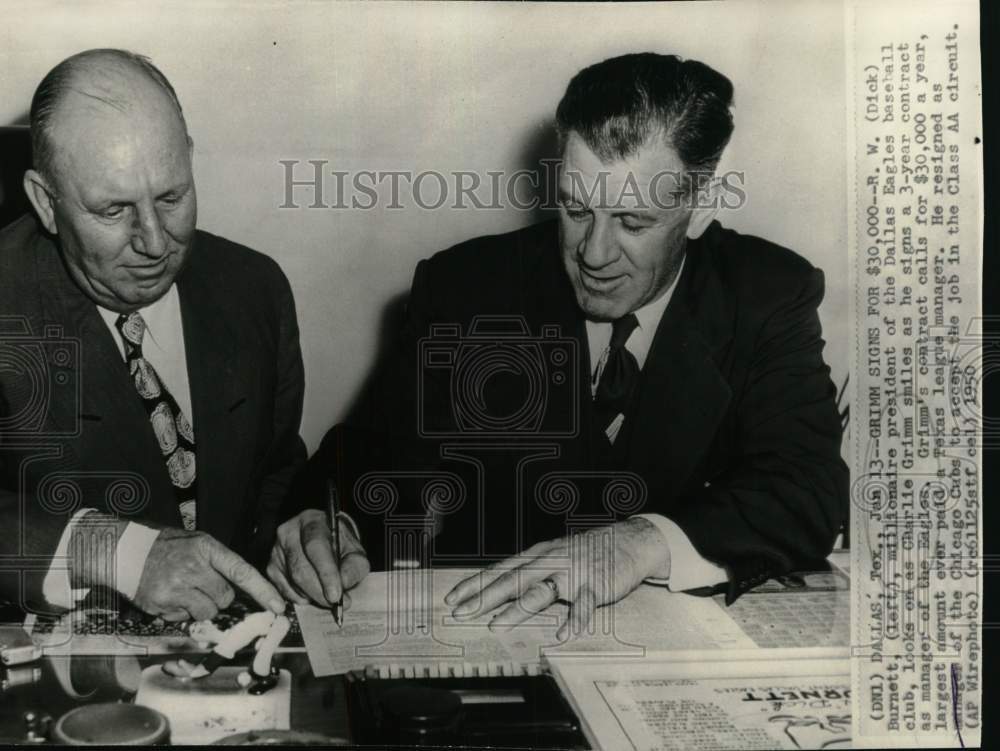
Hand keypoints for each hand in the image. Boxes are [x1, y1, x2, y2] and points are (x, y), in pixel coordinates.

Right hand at [132, 529, 284, 620]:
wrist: (125, 551)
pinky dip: (182, 612)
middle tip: (200, 583)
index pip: (242, 571)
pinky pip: (186, 619)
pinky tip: (171, 596)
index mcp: (206, 548)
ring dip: (201, 606)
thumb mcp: (197, 543)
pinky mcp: (162, 605)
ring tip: (184, 589)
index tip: (278, 606)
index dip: (262, 590)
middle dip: (218, 595)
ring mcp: (176, 588)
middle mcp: (193, 568)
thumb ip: (220, 562)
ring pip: (208, 612)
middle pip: (225, 598)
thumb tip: (245, 587)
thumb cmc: (167, 546)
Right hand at [266, 509, 369, 606]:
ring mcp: (276, 550)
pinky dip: (299, 598)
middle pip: (300, 567)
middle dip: (319, 591)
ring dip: (311, 595)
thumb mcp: (355, 553)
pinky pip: (283, 590)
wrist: (325, 542)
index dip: (326, 573)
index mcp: (312, 522)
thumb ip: (354, 567)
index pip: (316, 546)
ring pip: (291, 581)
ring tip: (327, 596)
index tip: (336, 595)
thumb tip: (343, 585)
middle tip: (335, 603)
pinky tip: (312, 595)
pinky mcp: (271, 567)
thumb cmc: (341, 547)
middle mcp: (289, 532)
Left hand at [444, 518, 669, 639]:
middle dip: (484, 598)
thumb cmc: (584, 551)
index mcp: (537, 555)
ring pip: (540, 591)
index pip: (499, 570)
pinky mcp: (594, 586)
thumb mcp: (552, 554)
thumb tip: (496, 586)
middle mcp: (550, 562)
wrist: (627, 541)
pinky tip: (564, 633)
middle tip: (461, 613)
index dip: (474, 584)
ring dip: (517, 609)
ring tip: (497, 624)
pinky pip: (583, 605)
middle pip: (512, 581)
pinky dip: (574, 619)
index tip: (451, 599)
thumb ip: (528, 570)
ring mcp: (572, 574)